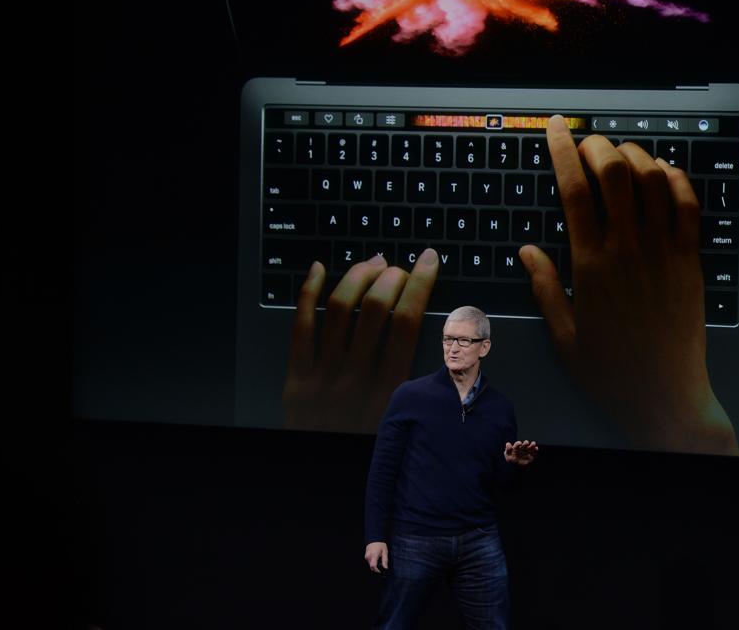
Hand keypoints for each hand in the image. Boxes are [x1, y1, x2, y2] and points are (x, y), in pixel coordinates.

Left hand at [284, 249, 438, 433]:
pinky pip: (300, 325)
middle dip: (391, 276)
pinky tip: (318, 269)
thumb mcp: (402, 415)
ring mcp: (323, 376)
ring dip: (358, 276)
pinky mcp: (296, 377)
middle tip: (398, 268)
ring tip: (371, 264)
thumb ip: (417, 378)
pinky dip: (308, 291)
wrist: (321, 477)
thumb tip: (442, 335)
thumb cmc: (368, 445)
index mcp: (390, 388)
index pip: (408, 321)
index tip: (428, 261)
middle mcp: (356, 378)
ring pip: (340, 309)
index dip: (420, 283)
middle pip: (376, 308)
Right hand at [364, 541, 388, 573]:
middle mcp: (369, 556)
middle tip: (381, 565)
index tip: (380, 571)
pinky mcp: (366, 556)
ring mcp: (366, 556)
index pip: (373, 566)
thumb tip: (385, 568)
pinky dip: (373, 562)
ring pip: (370, 565)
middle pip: (371, 567)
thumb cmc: (380, 545)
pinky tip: (376, 558)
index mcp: (374, 555)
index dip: (377, 570)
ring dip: (375, 565)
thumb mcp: (385, 552)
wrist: (374, 539)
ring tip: (379, 560)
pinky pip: (369, 562)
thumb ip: (385, 560)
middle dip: (376, 568)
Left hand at [504, 440, 538, 465]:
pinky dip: (535, 450)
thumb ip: (508, 450)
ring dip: (532, 445)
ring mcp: (527, 451)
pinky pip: (534, 452)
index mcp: (516, 447)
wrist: (516, 467)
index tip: (519, 444)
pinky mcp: (531, 455)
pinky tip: (536, 448)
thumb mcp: (508, 455)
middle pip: (525, 444)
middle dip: (526, 443)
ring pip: (530, 447)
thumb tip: (508, 443)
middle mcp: (522, 448)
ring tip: (533, 443)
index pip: (517, 444)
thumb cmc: (511, 460)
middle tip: (526, 443)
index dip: (518, 443)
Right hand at [518, 115, 738, 454]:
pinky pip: (688, 204)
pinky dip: (674, 178)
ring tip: (619, 156)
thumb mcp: (563, 334)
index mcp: (590, 265)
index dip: (562, 151)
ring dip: (634, 155)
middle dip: (597, 145)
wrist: (664, 396)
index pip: (573, 190)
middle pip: (614, 172)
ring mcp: (663, 251)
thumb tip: (528, 249)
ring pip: (652, 179)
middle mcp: (628, 249)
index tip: (555, 129)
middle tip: (586, 142)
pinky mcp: (690, 260)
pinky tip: (660, 173)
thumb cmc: (610, 370)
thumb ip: (544, 286)